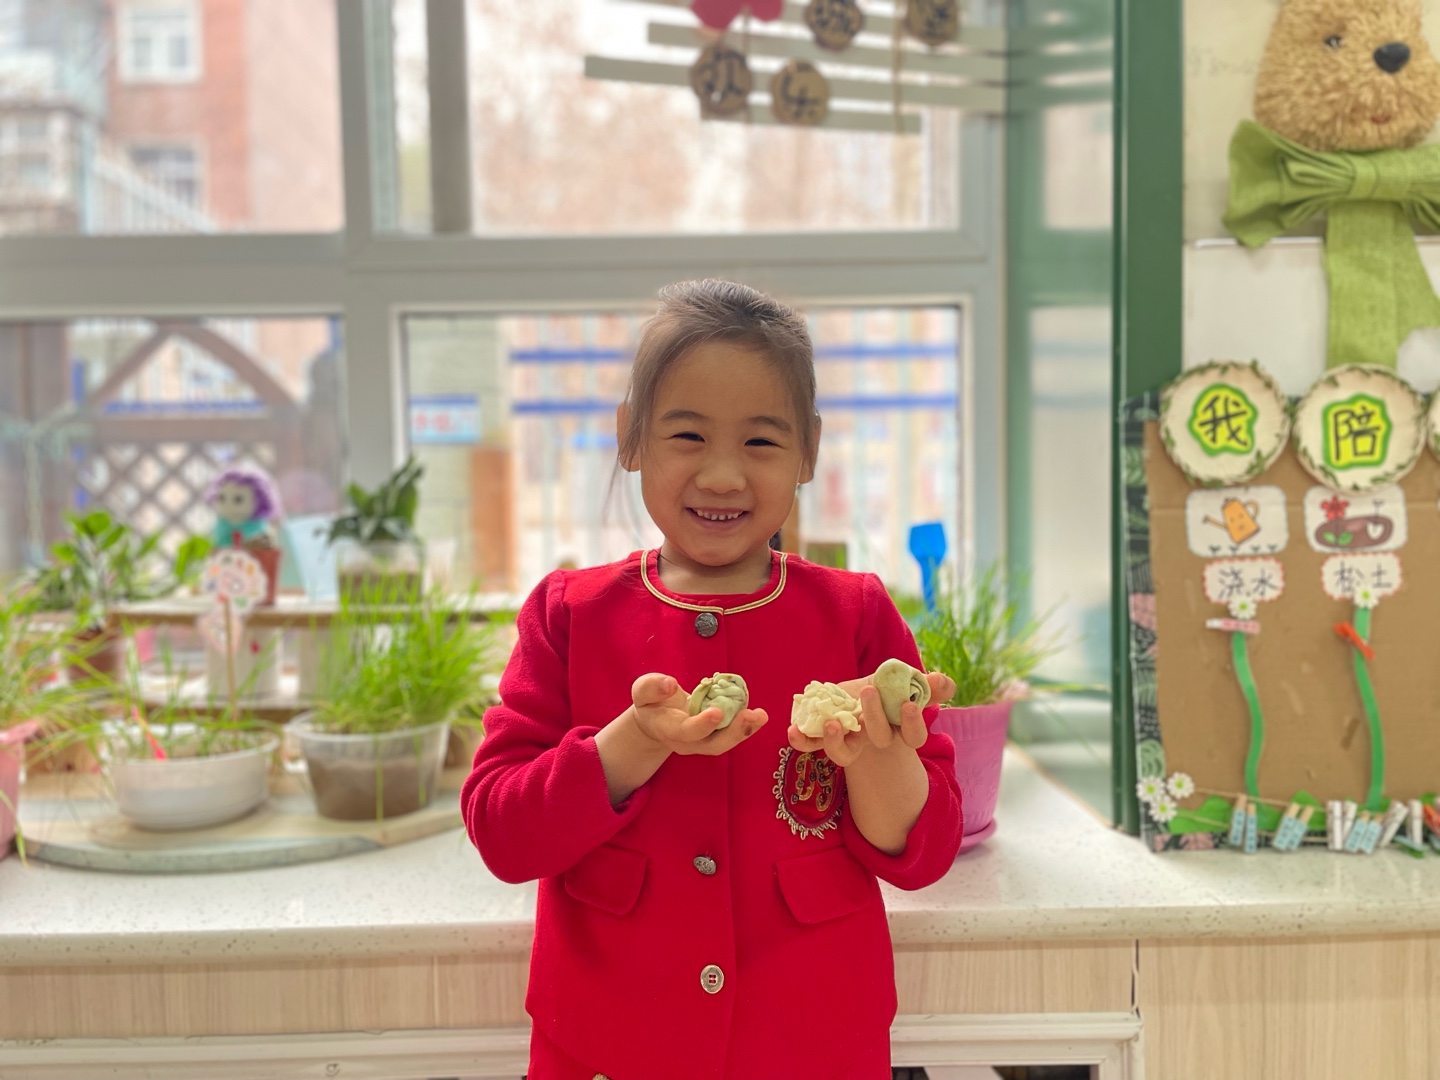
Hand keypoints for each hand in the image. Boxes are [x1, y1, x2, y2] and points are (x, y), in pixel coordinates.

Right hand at [630, 673, 767, 756]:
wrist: (656, 720)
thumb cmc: (650, 703)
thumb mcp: (642, 691)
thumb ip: (652, 687)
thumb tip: (670, 684)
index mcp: (669, 730)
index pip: (686, 732)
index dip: (702, 724)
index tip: (718, 712)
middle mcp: (689, 742)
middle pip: (712, 745)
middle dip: (733, 733)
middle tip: (751, 716)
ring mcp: (704, 741)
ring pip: (725, 742)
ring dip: (746, 730)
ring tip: (761, 716)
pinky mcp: (715, 735)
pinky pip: (732, 733)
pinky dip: (746, 725)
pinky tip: (759, 714)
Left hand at [787, 671, 953, 767]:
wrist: (857, 703)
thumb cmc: (888, 694)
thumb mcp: (908, 686)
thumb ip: (928, 686)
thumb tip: (944, 683)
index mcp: (899, 729)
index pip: (913, 736)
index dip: (912, 724)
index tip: (908, 705)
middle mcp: (874, 739)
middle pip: (878, 737)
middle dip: (874, 717)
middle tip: (868, 692)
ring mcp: (848, 741)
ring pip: (843, 753)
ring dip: (836, 741)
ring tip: (832, 723)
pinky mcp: (824, 736)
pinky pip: (812, 744)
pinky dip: (801, 740)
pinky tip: (793, 730)